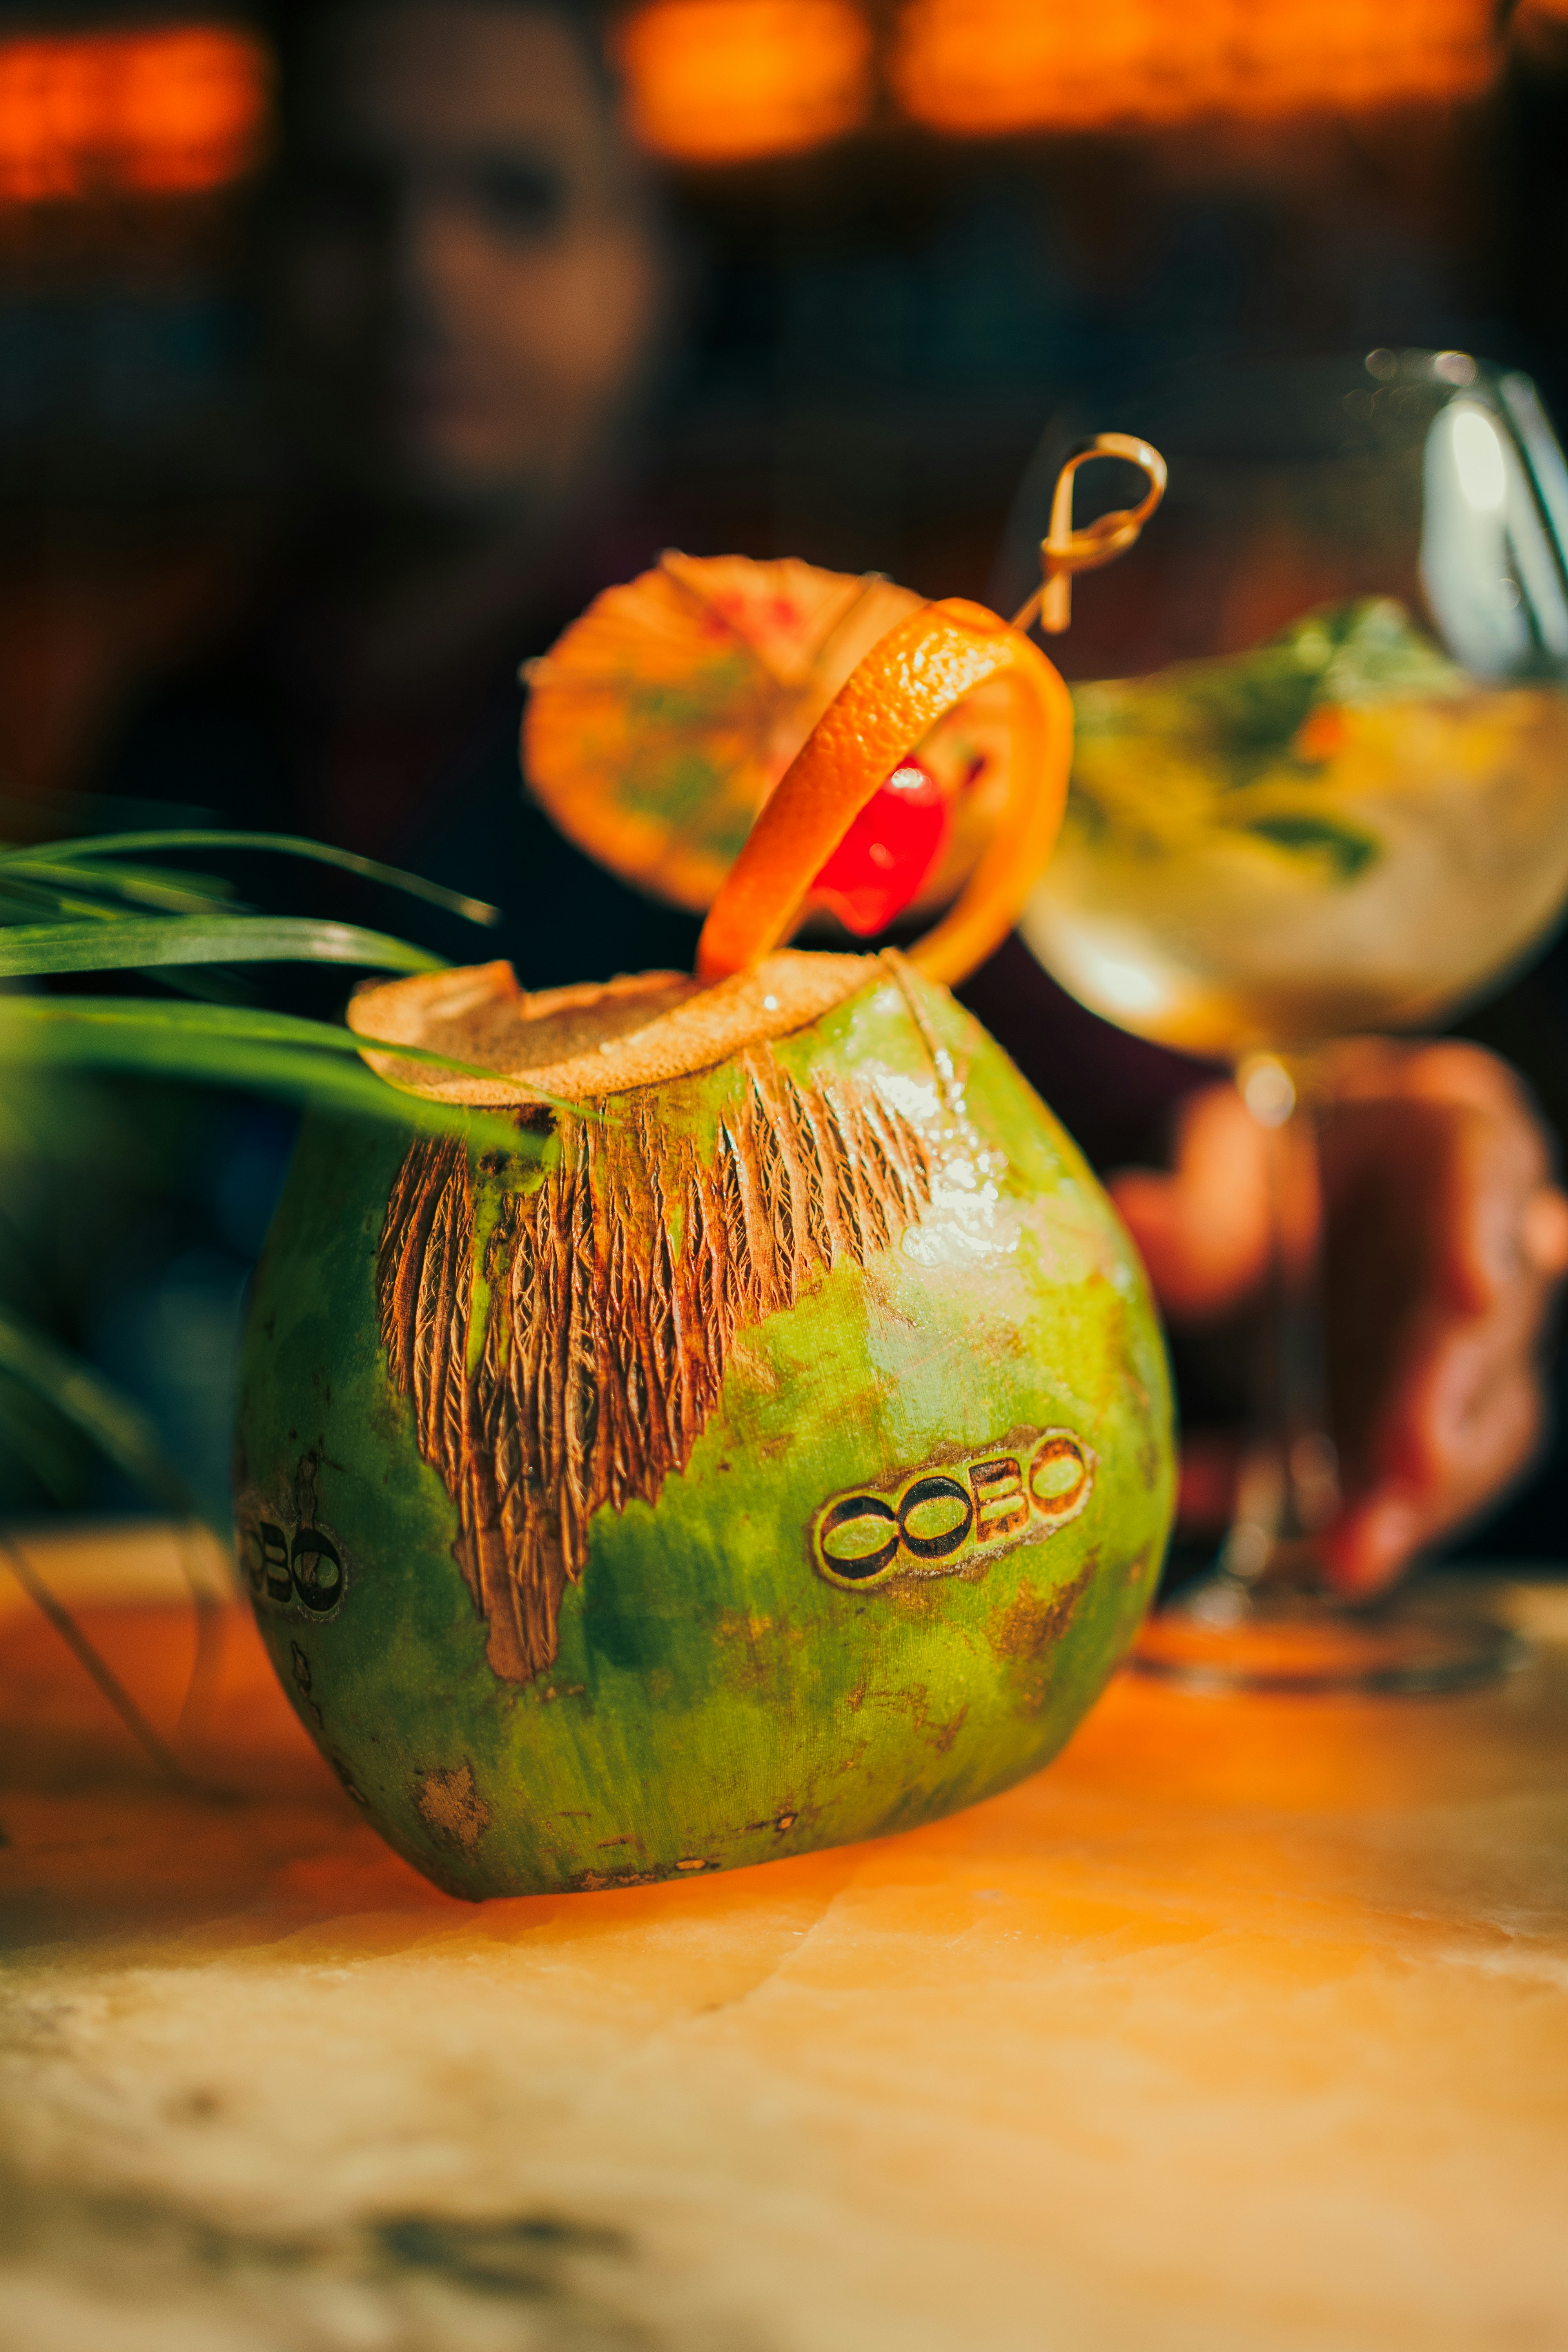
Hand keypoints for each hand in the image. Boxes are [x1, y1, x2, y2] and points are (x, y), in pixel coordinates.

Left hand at [1110, 1042, 1567, 1594]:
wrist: (1304, 1192)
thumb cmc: (1288, 1151)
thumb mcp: (1237, 1148)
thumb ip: (1206, 1193)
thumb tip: (1135, 1215)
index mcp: (1461, 1154)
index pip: (1488, 1181)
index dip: (1480, 1240)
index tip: (1468, 1291)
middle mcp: (1491, 1260)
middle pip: (1488, 1338)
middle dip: (1443, 1408)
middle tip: (1407, 1472)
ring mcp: (1467, 1359)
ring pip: (1475, 1434)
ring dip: (1413, 1502)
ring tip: (1347, 1558)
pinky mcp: (1419, 1431)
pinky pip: (1391, 1485)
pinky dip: (1321, 1514)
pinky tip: (1246, 1531)